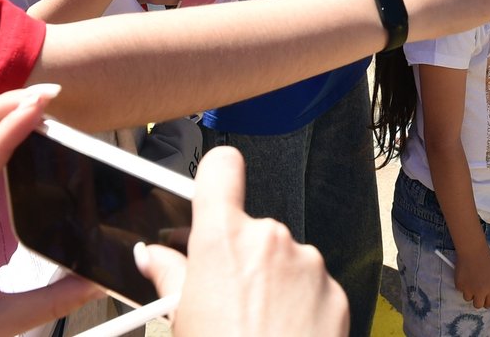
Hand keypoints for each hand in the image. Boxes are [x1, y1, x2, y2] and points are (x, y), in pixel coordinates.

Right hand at [134, 147, 347, 336]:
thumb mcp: (180, 320)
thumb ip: (170, 277)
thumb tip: (153, 257)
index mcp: (224, 239)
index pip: (221, 169)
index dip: (214, 176)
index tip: (211, 190)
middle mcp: (271, 238)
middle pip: (251, 228)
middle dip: (239, 257)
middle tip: (223, 299)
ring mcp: (309, 263)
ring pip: (284, 259)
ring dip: (271, 282)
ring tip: (254, 326)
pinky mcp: (336, 290)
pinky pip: (312, 284)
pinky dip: (300, 304)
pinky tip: (283, 334)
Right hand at [452, 241, 489, 310]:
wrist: (472, 249)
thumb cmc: (485, 257)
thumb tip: (488, 291)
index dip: (487, 302)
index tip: (485, 300)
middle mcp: (479, 292)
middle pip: (478, 305)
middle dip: (477, 300)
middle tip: (476, 293)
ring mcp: (468, 289)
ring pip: (467, 298)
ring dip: (469, 292)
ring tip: (470, 280)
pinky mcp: (459, 285)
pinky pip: (460, 289)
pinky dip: (462, 284)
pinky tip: (464, 275)